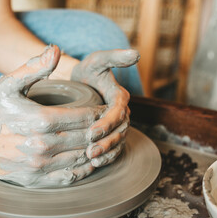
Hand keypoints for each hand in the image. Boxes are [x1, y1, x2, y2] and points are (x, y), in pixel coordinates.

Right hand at [0, 45, 105, 187]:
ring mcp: (37, 167)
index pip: (84, 118)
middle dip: (102, 131)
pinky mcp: (32, 180)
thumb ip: (33, 67)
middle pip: (86, 139)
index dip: (99, 113)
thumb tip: (55, 50)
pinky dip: (82, 170)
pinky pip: (67, 178)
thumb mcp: (7, 83)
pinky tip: (86, 161)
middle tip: (109, 124)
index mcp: (40, 121)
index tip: (104, 108)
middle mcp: (42, 147)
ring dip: (96, 150)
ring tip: (102, 141)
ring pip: (81, 160)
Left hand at [71, 49, 139, 166]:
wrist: (81, 83)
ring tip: (92, 160)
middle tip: (90, 152)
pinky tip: (95, 164)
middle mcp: (122, 112)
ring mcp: (118, 125)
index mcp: (120, 97)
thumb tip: (135, 53)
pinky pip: (114, 149)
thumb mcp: (98, 60)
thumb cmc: (88, 72)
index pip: (118, 113)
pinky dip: (107, 157)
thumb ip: (114, 57)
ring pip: (118, 142)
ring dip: (106, 152)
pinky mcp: (111, 134)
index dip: (107, 123)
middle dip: (106, 143)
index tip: (91, 132)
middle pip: (119, 131)